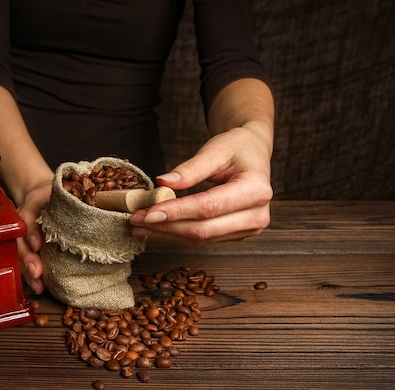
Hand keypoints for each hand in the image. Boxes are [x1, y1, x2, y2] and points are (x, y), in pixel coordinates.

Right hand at [15, 180, 51, 293]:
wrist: (42, 195)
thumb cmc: (51, 194)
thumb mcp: (55, 191)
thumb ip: (62, 197)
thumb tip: (82, 203)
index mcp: (28, 209)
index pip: (26, 219)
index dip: (31, 232)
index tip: (37, 244)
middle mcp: (21, 226)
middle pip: (19, 243)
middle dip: (28, 259)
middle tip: (37, 272)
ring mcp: (21, 239)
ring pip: (20, 257)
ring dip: (28, 273)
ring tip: (38, 286)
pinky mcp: (28, 250)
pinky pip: (25, 264)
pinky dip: (31, 277)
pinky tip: (39, 287)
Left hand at [129, 125, 272, 243]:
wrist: (252, 152)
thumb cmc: (237, 147)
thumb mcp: (214, 150)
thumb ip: (190, 169)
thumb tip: (163, 183)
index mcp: (256, 190)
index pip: (208, 207)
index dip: (176, 212)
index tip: (149, 212)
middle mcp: (257, 214)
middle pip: (204, 229)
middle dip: (167, 226)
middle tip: (137, 219)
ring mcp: (249, 228)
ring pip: (202, 237)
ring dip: (168, 232)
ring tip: (141, 224)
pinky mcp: (237, 234)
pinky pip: (204, 238)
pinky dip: (178, 233)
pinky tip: (158, 227)